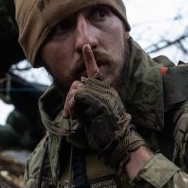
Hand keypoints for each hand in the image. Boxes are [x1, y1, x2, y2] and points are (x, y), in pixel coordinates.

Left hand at [64, 45, 144, 167]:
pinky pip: (77, 96)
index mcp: (105, 92)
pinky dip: (72, 107)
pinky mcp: (97, 99)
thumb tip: (73, 98)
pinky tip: (75, 117)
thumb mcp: (94, 115)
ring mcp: (101, 94)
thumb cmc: (108, 132)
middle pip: (77, 84)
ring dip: (70, 105)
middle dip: (69, 98)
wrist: (119, 140)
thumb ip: (86, 104)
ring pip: (76, 90)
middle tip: (68, 114)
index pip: (95, 72)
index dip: (89, 59)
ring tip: (73, 117)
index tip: (85, 46)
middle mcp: (104, 90)